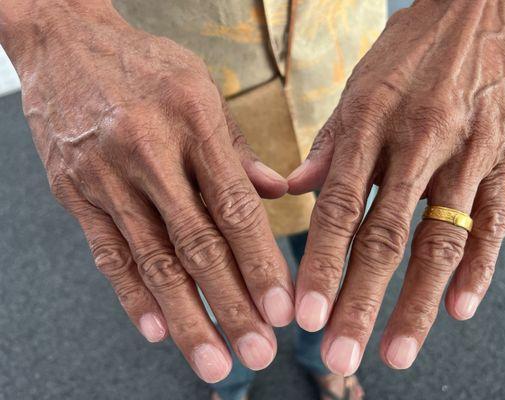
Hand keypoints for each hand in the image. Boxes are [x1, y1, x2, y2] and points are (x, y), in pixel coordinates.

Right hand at [2, 0, 293, 381]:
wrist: (63, 42)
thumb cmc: (146, 66)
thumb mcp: (203, 90)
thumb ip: (239, 149)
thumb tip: (277, 194)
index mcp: (193, 121)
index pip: (234, 207)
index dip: (260, 263)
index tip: (282, 308)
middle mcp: (148, 151)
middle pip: (196, 245)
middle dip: (230, 305)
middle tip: (258, 353)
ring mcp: (106, 175)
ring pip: (152, 260)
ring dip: (186, 318)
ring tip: (214, 362)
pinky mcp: (73, 191)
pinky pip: (107, 252)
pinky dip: (132, 295)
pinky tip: (157, 330)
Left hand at [288, 0, 504, 374]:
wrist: (482, 5)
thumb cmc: (410, 50)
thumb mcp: (358, 86)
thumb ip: (329, 143)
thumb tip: (292, 189)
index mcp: (370, 123)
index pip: (338, 208)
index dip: (320, 264)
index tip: (303, 313)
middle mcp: (418, 142)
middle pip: (385, 236)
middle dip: (360, 301)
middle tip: (338, 354)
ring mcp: (468, 152)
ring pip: (440, 240)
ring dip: (417, 302)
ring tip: (397, 352)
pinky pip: (495, 221)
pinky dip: (479, 269)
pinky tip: (459, 310)